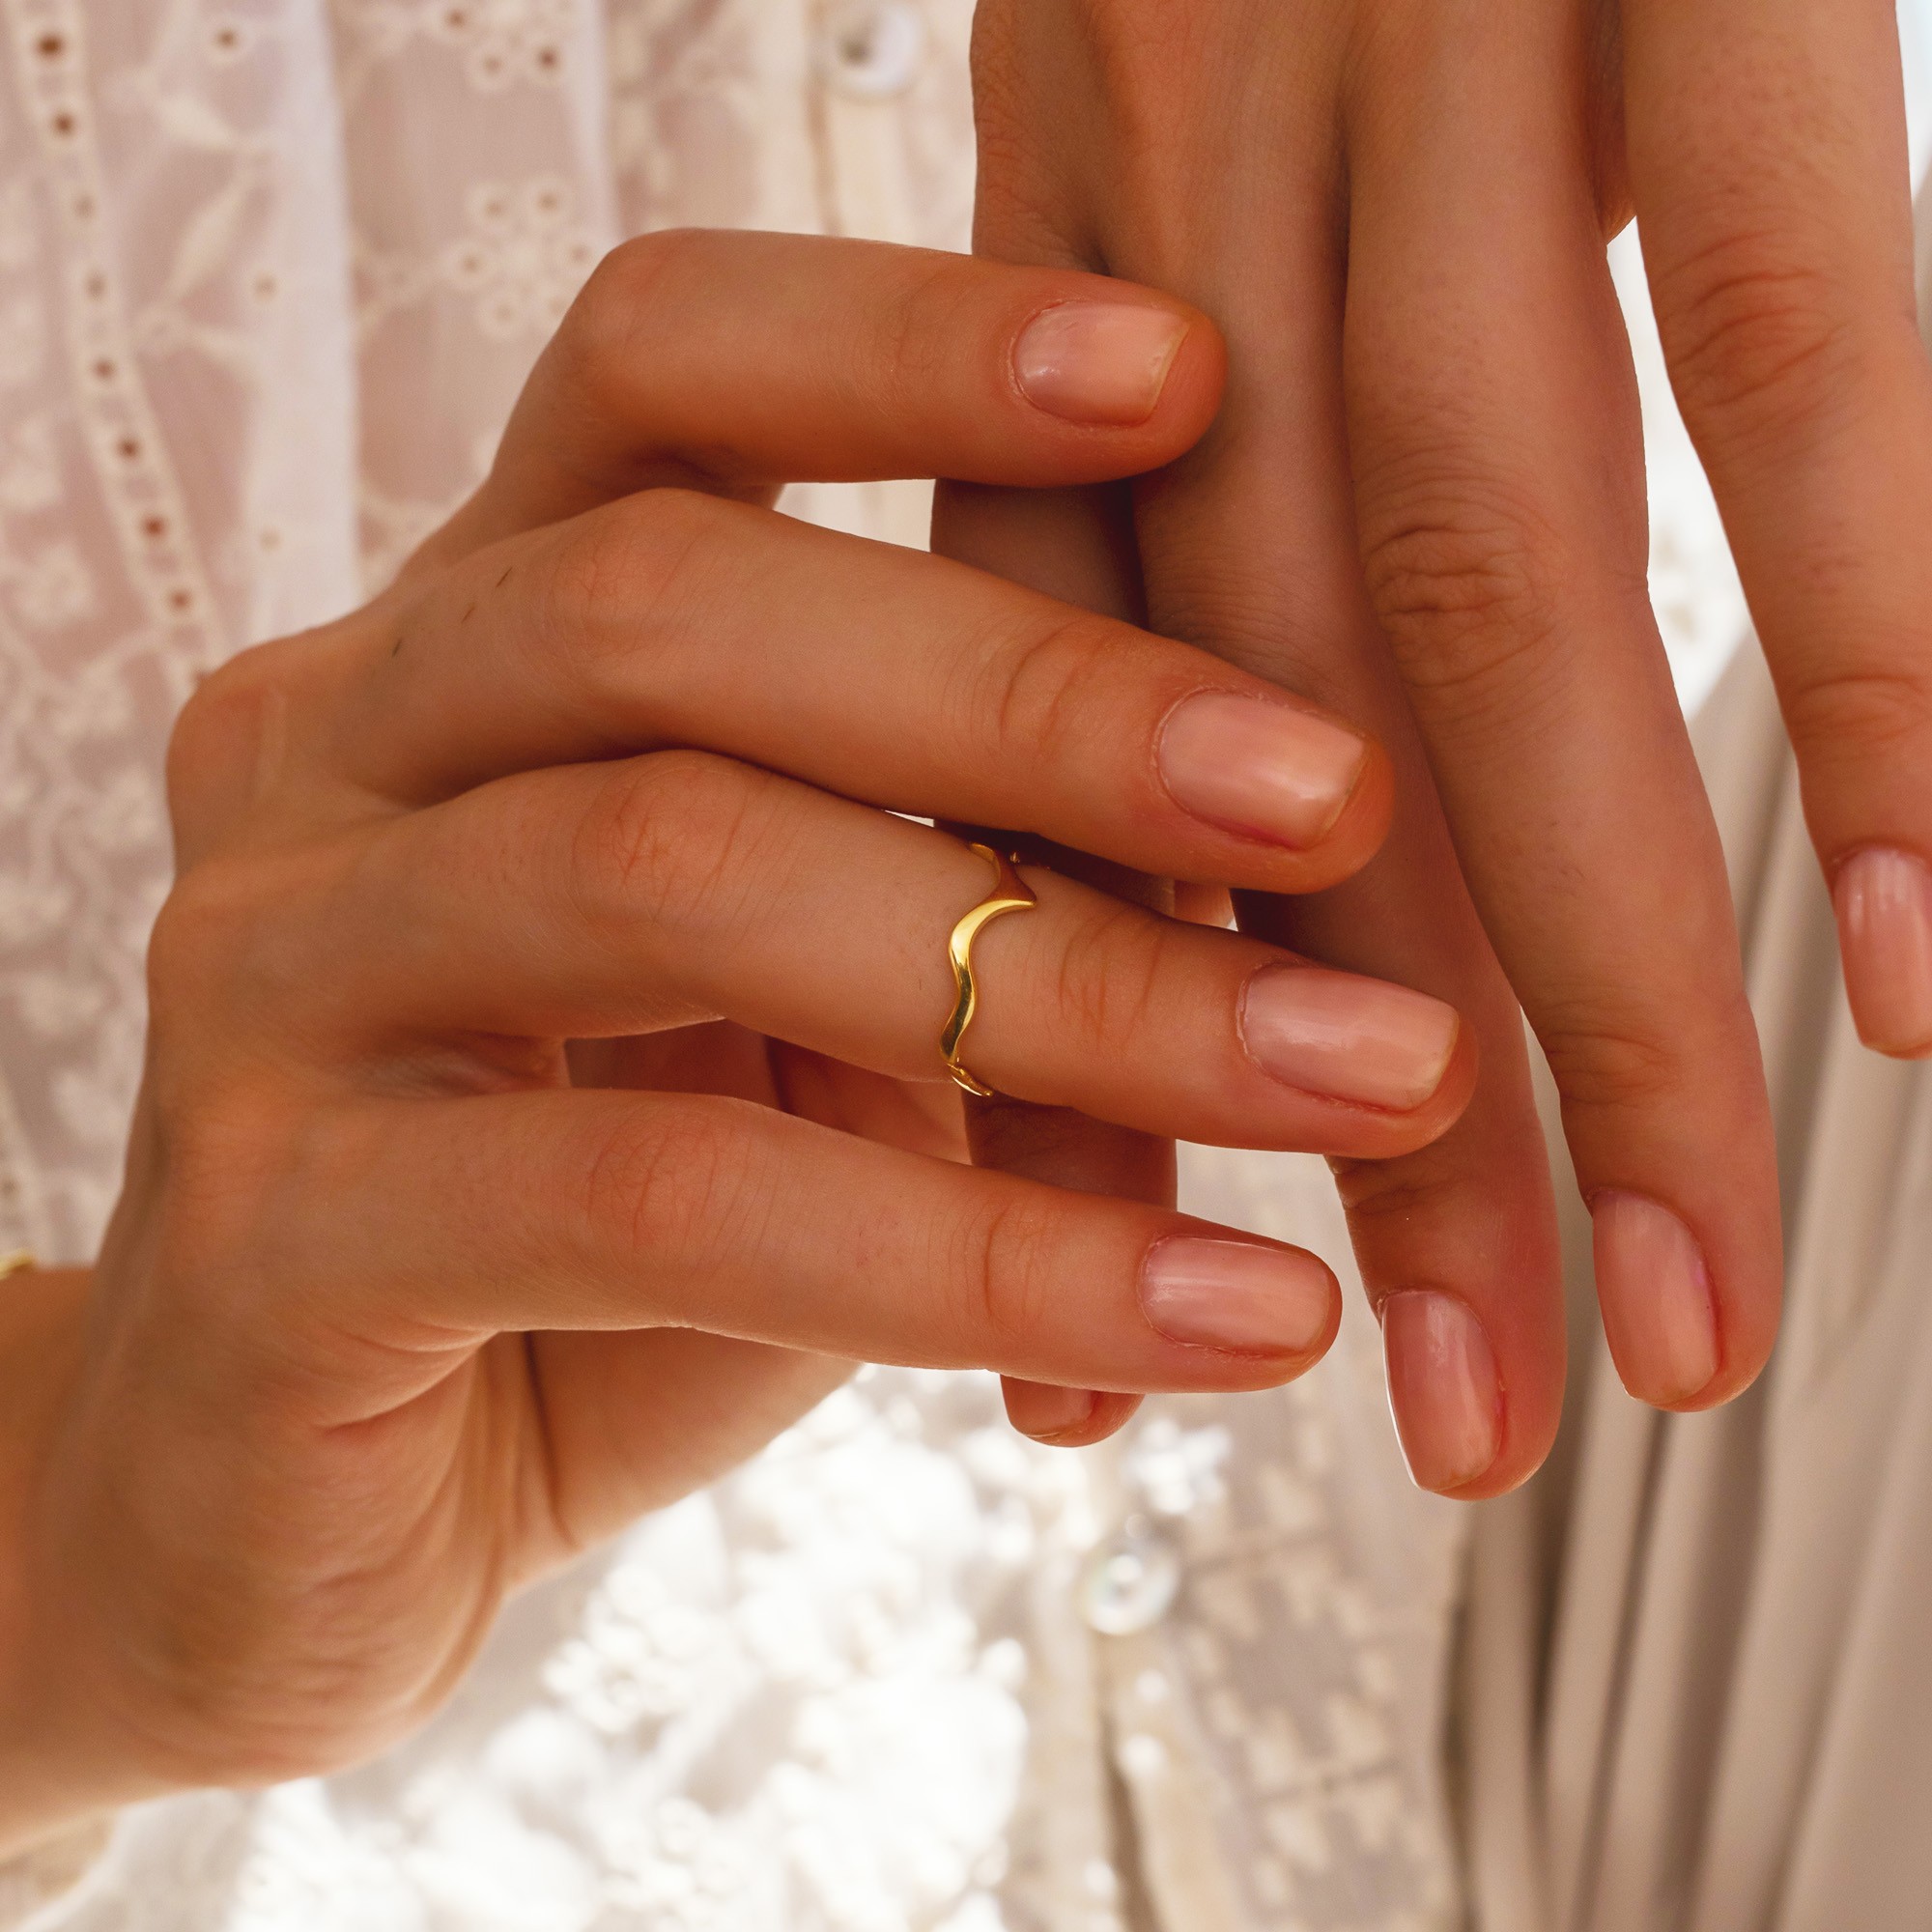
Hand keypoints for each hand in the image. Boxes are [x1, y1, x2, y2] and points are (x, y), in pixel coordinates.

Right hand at [0, 231, 1470, 1848]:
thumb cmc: (614, 1232)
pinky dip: (989, 1264)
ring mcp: (264, 977)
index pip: (650, 373)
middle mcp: (330, 751)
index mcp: (467, 642)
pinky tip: (1234, 1320)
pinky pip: (665, 1210)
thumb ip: (964, 875)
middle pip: (670, 602)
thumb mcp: (808, 1017)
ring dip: (1081, 994)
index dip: (908, 341)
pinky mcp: (270, 1232)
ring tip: (1376, 1082)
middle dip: (1047, 699)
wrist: (326, 1506)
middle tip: (1341, 796)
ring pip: (676, 880)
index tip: (1195, 370)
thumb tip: (1306, 812)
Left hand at [958, 0, 1929, 1493]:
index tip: (1120, 1348)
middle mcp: (1202, 222)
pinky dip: (1894, 664)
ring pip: (1495, 645)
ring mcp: (1441, 64)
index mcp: (1057, 299)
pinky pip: (1798, 364)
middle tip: (1471, 1442)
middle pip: (1272, 782)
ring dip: (1602, 1019)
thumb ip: (1199, 435)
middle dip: (1370, 1145)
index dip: (1091, 1094)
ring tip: (1691, 1339)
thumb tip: (1283, 757)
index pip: (1058, 786)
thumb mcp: (1187, 149)